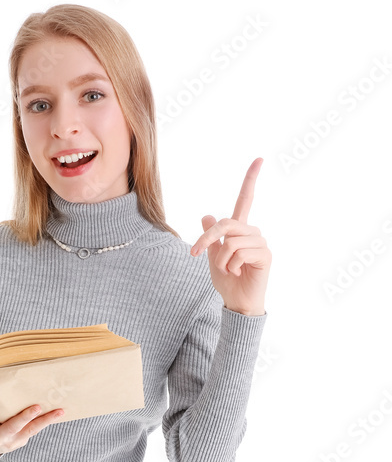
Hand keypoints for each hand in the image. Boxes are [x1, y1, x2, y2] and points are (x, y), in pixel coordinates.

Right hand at [0, 397, 64, 455]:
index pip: (12, 426)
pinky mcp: (26, 438)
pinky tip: (56, 412)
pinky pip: (36, 428)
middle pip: (28, 430)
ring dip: (49, 420)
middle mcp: (11, 441)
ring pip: (35, 430)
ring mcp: (21, 441)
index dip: (24, 417)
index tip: (36, 408)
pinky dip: (46, 421)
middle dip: (41, 420)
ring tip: (60, 411)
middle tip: (54, 410)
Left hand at [190, 157, 270, 316]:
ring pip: (230, 240)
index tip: (259, 159)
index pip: (246, 200)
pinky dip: (232, 265)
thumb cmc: (227, 281)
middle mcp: (252, 232)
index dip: (251, 179)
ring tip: (229, 270)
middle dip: (207, 239)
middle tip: (196, 254)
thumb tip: (206, 215)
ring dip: (221, 259)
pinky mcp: (265, 255)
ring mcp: (260, 242)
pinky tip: (239, 273)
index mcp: (240, 230)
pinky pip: (239, 252)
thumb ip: (210, 237)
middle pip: (226, 223)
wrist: (237, 302)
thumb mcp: (212, 256)